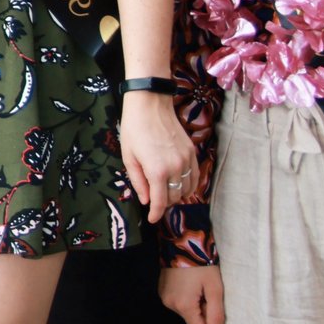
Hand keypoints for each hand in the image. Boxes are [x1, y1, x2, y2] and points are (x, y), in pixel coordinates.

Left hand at [120, 90, 198, 226]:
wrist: (150, 104)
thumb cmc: (134, 129)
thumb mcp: (128, 157)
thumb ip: (138, 181)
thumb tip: (146, 200)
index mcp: (157, 171)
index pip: (160, 202)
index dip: (156, 213)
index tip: (153, 219)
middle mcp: (176, 168)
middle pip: (174, 197)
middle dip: (164, 203)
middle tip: (154, 201)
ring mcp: (187, 160)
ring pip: (188, 189)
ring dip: (177, 195)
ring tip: (165, 193)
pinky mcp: (192, 152)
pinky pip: (195, 176)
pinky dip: (188, 184)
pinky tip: (179, 183)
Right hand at [159, 262, 225, 323]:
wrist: (181, 242)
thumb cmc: (202, 265)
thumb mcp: (215, 288)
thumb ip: (216, 313)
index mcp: (184, 306)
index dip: (209, 318)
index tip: (210, 300)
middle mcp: (170, 305)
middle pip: (192, 319)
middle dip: (200, 309)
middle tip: (204, 289)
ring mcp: (163, 297)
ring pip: (184, 310)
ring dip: (192, 301)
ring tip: (195, 283)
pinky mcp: (161, 289)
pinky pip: (176, 301)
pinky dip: (184, 295)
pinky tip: (186, 281)